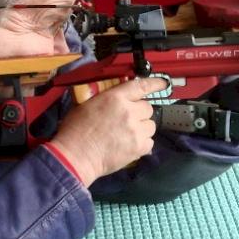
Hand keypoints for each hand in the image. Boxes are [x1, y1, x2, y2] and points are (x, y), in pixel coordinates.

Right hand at [50, 77, 166, 186]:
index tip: (163, 83)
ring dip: (142, 128)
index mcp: (115, 98)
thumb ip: (105, 99)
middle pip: (147, 108)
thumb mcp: (87, 104)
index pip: (141, 86)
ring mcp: (135, 130)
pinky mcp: (138, 148)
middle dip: (140, 113)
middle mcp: (129, 112)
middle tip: (128, 120)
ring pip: (151, 126)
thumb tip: (115, 99)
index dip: (154, 84)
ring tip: (128, 135)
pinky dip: (142, 144)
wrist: (76, 155)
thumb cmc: (75, 130)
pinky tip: (130, 146)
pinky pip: (150, 142)